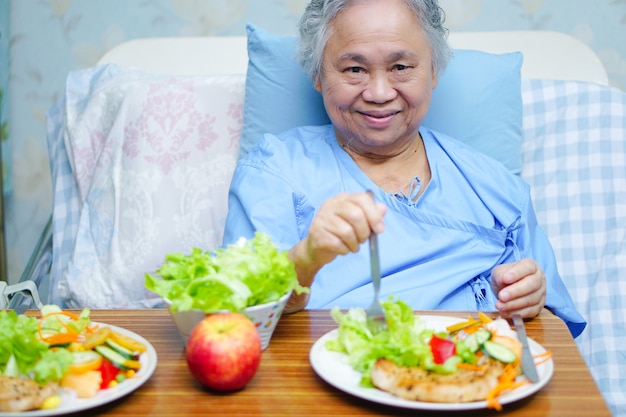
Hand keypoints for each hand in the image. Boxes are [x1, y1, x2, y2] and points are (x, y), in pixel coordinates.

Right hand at [286, 191, 385, 311]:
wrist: (316, 248)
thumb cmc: (340, 233)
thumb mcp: (357, 223)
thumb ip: (371, 214)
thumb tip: (383, 208)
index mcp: (343, 199)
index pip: (362, 199)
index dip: (374, 214)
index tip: (380, 229)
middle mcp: (331, 205)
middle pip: (356, 215)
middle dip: (364, 232)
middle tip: (364, 240)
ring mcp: (322, 218)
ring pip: (347, 232)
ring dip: (354, 243)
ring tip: (352, 245)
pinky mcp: (317, 233)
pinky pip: (338, 244)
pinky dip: (345, 250)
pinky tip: (343, 249)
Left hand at [491, 258, 545, 318]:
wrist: (507, 288)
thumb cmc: (505, 277)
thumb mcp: (499, 272)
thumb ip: (500, 274)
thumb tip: (502, 279)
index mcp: (531, 266)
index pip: (527, 267)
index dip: (516, 273)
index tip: (504, 279)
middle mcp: (539, 278)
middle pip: (532, 284)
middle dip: (515, 292)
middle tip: (502, 296)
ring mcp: (541, 293)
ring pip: (531, 300)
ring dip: (514, 304)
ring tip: (499, 306)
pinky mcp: (539, 306)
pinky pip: (530, 311)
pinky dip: (516, 313)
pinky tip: (505, 312)